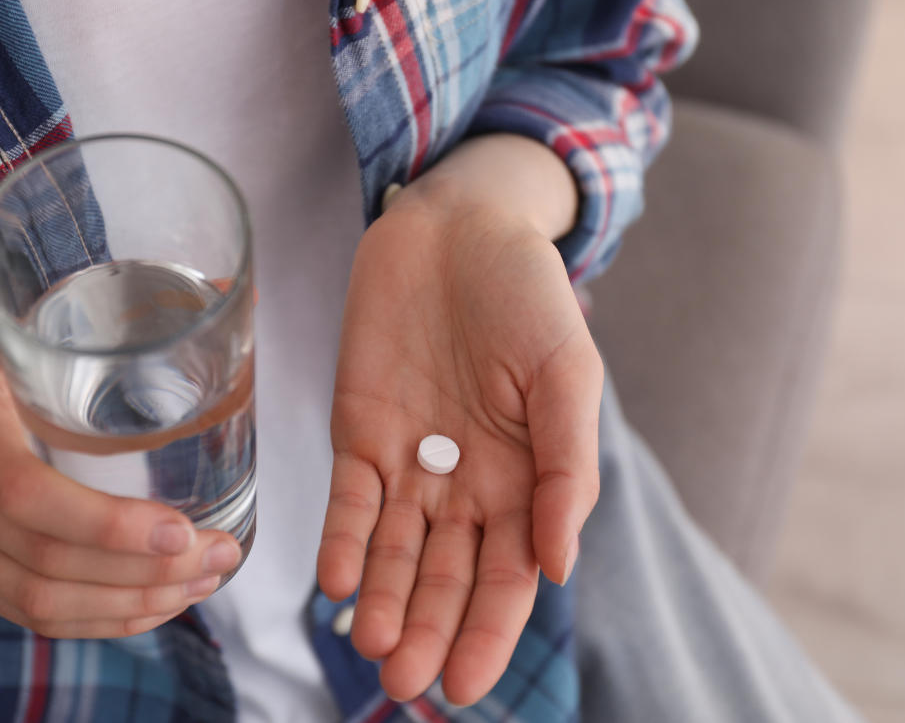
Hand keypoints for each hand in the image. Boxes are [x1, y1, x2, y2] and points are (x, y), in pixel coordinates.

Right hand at [0, 342, 242, 637]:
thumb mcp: (43, 333)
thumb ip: (130, 318)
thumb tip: (236, 290)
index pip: (28, 494)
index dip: (109, 525)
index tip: (185, 530)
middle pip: (45, 560)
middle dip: (145, 572)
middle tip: (218, 558)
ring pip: (41, 602)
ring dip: (133, 603)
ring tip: (202, 583)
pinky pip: (32, 617)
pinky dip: (102, 619)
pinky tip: (157, 604)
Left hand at [318, 172, 601, 703]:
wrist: (457, 227)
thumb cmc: (527, 296)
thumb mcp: (568, 375)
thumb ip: (566, 470)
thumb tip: (558, 568)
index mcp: (527, 481)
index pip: (508, 576)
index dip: (488, 631)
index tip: (464, 683)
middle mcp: (467, 484)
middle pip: (444, 576)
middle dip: (427, 629)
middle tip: (405, 680)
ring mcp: (409, 461)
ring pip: (393, 549)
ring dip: (381, 599)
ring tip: (370, 647)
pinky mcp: (358, 431)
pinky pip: (350, 498)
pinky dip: (343, 538)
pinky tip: (336, 580)